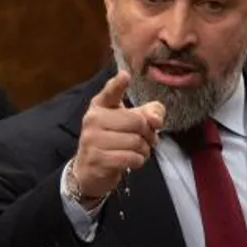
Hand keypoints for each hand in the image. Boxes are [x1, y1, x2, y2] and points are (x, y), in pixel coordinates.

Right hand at [71, 71, 163, 201]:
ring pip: (135, 142)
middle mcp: (93, 119)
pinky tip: (132, 160)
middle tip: (148, 140)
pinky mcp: (97, 159)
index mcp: (100, 105)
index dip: (119, 84)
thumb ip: (150, 113)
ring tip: (138, 151)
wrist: (89, 170)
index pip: (111, 92)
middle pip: (136, 121)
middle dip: (148, 133)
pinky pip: (130, 158)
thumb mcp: (131, 123)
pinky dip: (138, 161)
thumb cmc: (114, 141)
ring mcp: (92, 139)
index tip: (126, 76)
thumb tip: (156, 119)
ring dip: (144, 150)